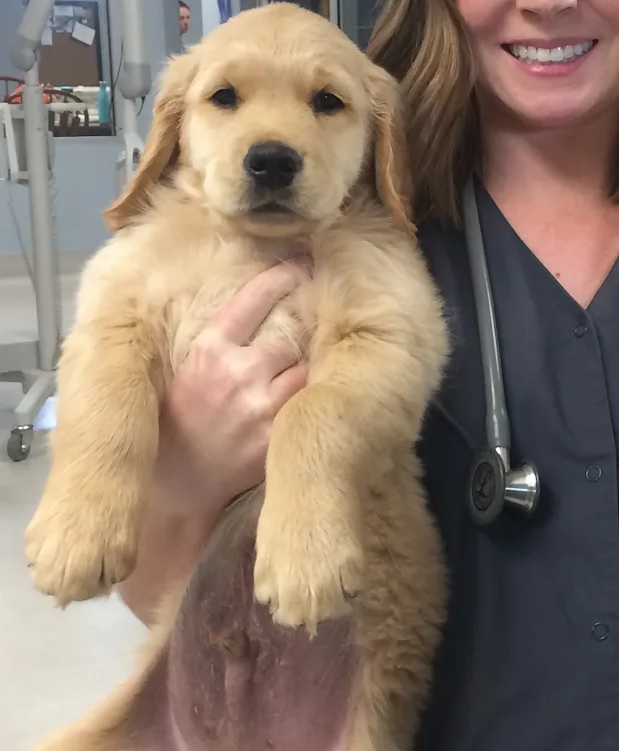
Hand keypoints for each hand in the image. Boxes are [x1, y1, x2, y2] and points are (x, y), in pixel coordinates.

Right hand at [153, 260, 309, 525]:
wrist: (176, 488)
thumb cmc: (176, 425)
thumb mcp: (185, 373)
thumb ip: (217, 345)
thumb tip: (254, 308)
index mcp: (208, 352)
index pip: (252, 300)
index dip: (281, 277)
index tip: (301, 262)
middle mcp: (236, 374)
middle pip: (289, 336)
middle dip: (298, 334)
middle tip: (311, 325)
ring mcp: (260, 406)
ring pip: (304, 368)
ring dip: (305, 368)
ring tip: (305, 367)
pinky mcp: (276, 435)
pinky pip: (306, 402)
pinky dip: (308, 397)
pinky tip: (311, 396)